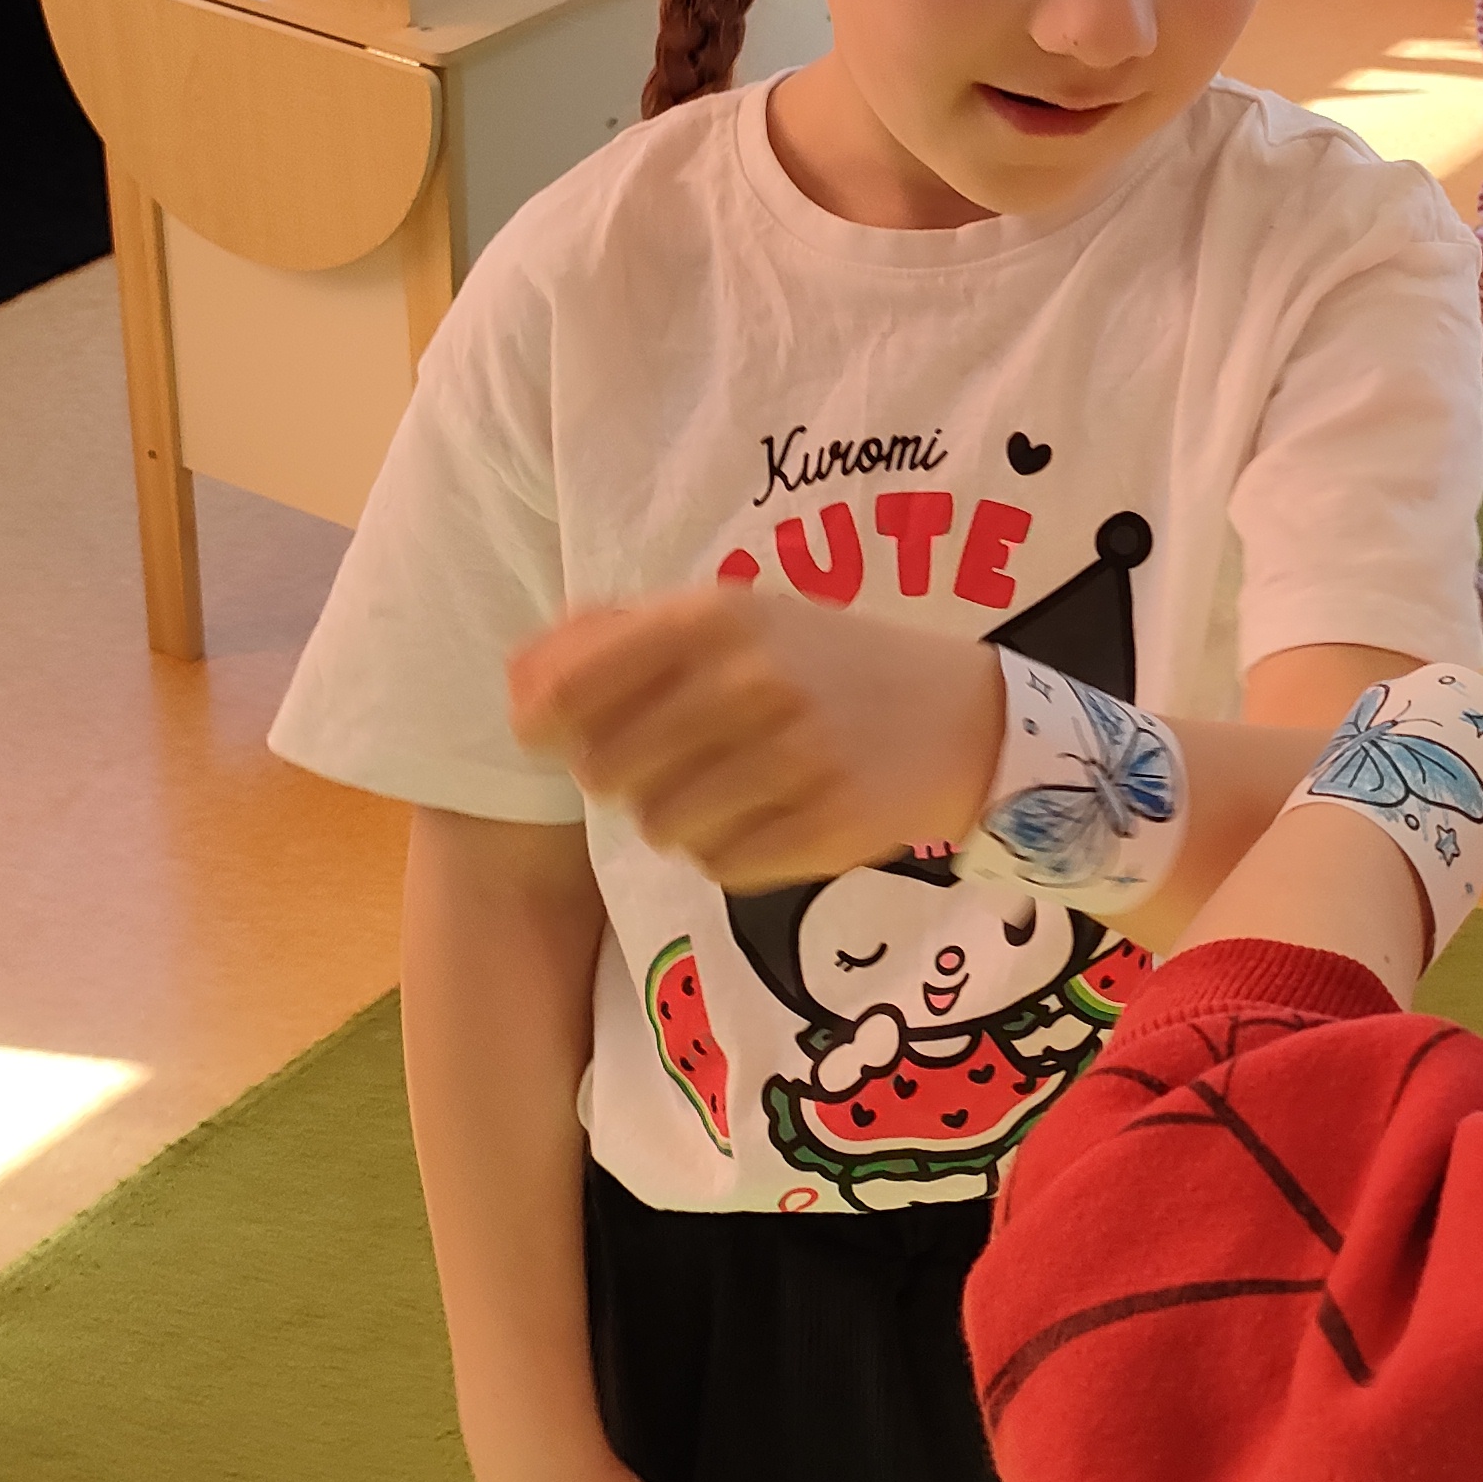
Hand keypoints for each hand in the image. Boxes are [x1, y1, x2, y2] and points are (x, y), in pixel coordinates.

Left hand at [510, 587, 998, 890]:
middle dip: (621, 774)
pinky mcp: (824, 826)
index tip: (549, 734)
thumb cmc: (823, 664)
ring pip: (659, 825)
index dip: (542, 721)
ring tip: (727, 787)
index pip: (573, 685)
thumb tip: (517, 680)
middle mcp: (751, 682)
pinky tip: (768, 816)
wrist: (965, 717)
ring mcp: (793, 757)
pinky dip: (729, 851)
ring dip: (677, 816)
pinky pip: (719, 864)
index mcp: (718, 617)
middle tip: (669, 759)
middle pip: (606, 769)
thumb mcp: (733, 617)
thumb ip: (620, 637)